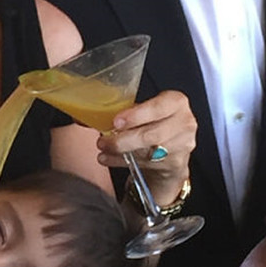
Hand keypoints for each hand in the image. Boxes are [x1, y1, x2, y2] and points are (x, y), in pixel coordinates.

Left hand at [96, 90, 196, 204]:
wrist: (171, 151)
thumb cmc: (152, 125)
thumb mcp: (142, 113)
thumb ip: (120, 112)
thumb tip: (80, 115)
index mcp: (176, 102)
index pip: (160, 106)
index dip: (138, 114)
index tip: (116, 121)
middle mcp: (184, 122)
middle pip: (153, 134)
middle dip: (124, 139)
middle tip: (103, 141)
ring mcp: (183, 145)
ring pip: (149, 151)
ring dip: (121, 152)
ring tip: (103, 149)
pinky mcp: (176, 164)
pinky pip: (146, 164)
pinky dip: (123, 162)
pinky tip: (108, 159)